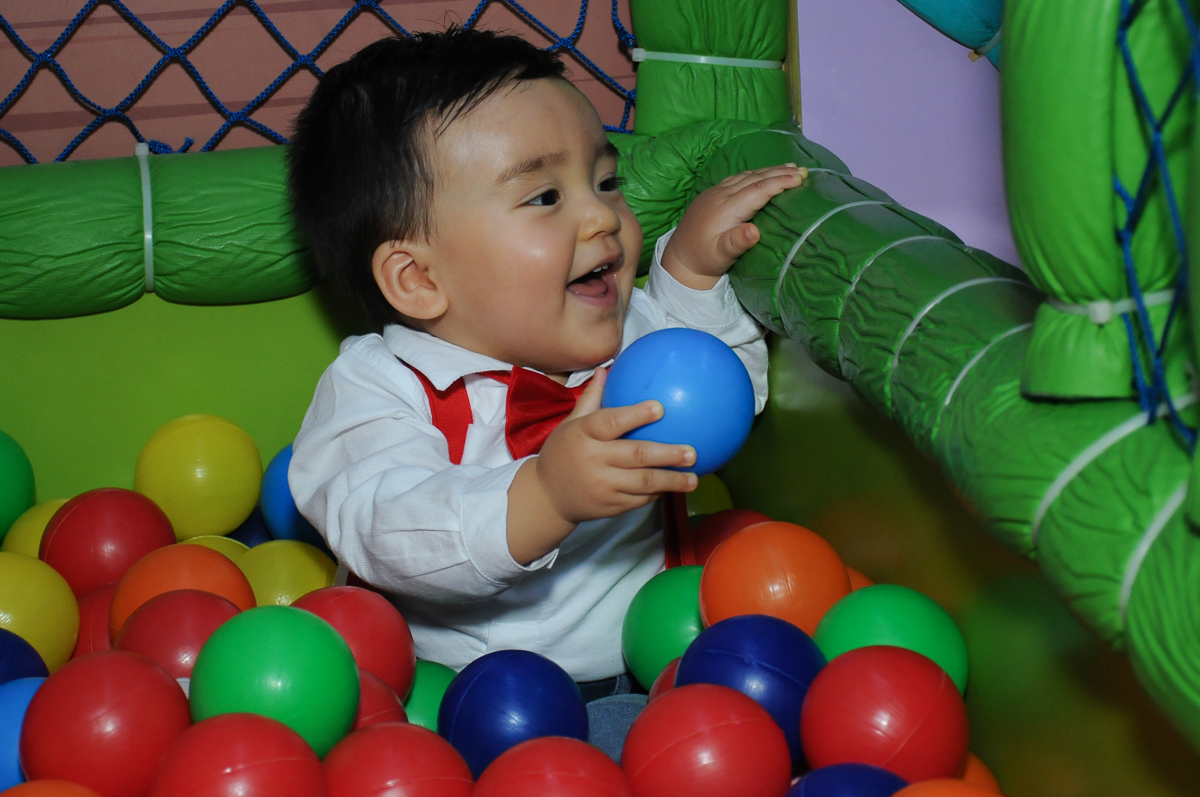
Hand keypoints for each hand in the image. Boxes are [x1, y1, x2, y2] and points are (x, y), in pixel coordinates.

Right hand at [538, 368, 697, 521]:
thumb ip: (591, 398)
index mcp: (583, 435)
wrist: (547, 496)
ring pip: (643, 483)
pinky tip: (674, 488)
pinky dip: (657, 493)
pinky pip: (639, 500)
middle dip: (667, 454)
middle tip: (691, 452)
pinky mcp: (609, 507)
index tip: (661, 407)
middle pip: (636, 455)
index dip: (636, 415)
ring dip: (672, 481)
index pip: (611, 422)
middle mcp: (593, 460)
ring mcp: (602, 486)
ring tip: (694, 478)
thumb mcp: (570, 424)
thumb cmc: (563, 452)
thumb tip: (605, 368)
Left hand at [661, 164, 806, 289]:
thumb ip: (737, 243)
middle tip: (803, 170)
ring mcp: (715, 192)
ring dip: (769, 170)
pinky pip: (738, 178)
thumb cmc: (704, 259)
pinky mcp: (712, 194)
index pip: (758, 190)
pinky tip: (763, 174)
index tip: (799, 178)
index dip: (779, 182)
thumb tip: (755, 231)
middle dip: (779, 172)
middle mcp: (721, 195)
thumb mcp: (721, 256)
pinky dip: (755, 174)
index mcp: (726, 209)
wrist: (679, 258)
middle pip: (754, 178)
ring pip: (746, 176)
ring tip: (790, 167)